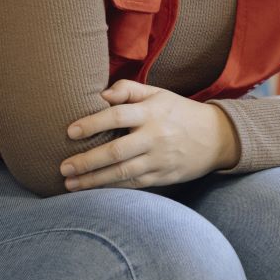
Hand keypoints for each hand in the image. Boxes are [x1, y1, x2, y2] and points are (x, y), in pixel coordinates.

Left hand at [59, 80, 239, 190]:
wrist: (217, 137)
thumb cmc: (179, 112)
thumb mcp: (159, 94)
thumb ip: (129, 89)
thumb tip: (100, 95)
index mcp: (152, 112)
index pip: (118, 116)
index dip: (92, 123)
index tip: (70, 132)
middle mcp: (155, 136)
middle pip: (116, 151)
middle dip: (86, 161)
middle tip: (63, 167)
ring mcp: (159, 159)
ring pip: (122, 173)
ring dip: (93, 180)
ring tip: (70, 184)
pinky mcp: (163, 177)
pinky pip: (132, 184)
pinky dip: (111, 188)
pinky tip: (92, 190)